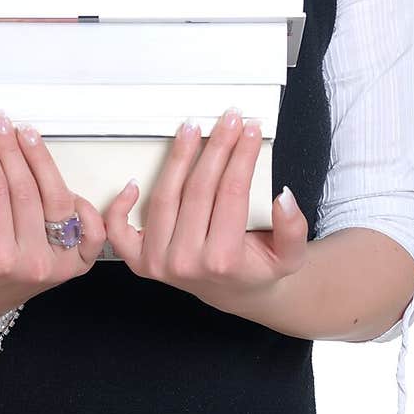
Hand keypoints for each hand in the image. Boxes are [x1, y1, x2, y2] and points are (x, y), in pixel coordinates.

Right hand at [0, 109, 107, 320]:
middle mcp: (34, 262)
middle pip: (26, 190)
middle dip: (10, 148)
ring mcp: (61, 263)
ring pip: (58, 199)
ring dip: (42, 160)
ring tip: (25, 133)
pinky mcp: (78, 262)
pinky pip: (93, 229)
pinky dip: (82, 202)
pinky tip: (58, 178)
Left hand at [103, 108, 308, 311]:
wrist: (238, 293)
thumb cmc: (259, 271)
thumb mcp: (290, 257)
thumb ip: (293, 229)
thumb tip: (284, 197)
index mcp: (223, 259)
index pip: (231, 192)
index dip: (242, 156)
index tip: (250, 131)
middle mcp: (186, 262)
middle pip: (198, 188)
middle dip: (217, 146)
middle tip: (228, 120)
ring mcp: (159, 262)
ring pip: (165, 196)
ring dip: (178, 157)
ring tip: (192, 130)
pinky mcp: (142, 261)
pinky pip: (120, 231)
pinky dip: (120, 206)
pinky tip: (134, 179)